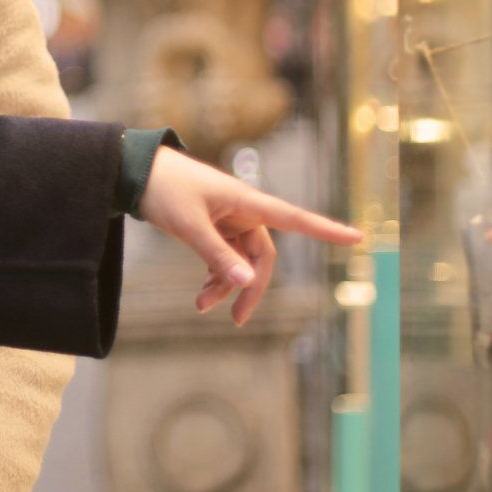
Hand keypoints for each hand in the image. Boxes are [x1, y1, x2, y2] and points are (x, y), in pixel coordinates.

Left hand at [138, 145, 362, 325]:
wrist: (133, 171)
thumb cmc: (163, 189)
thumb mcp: (189, 225)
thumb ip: (216, 255)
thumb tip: (247, 282)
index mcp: (245, 201)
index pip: (295, 219)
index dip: (326, 230)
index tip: (358, 238)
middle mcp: (243, 210)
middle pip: (262, 256)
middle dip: (251, 287)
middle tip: (235, 320)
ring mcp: (228, 219)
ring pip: (241, 261)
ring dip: (226, 285)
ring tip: (201, 306)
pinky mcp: (212, 226)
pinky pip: (224, 257)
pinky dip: (216, 276)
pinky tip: (202, 294)